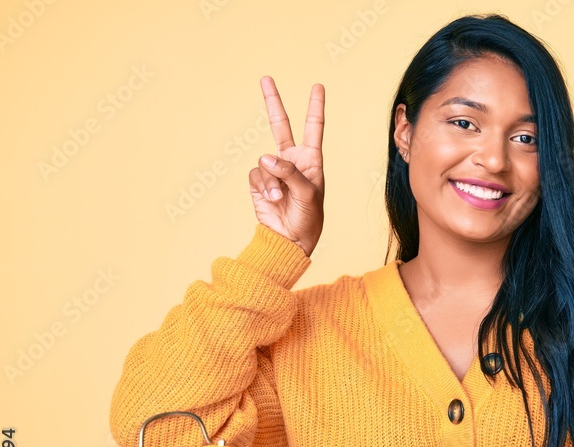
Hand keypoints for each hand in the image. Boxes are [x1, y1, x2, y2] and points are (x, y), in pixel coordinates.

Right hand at [248, 76, 324, 256]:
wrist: (290, 240)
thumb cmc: (308, 218)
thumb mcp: (308, 194)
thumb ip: (290, 172)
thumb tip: (266, 157)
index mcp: (311, 160)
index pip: (313, 128)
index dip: (315, 107)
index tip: (317, 86)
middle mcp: (292, 161)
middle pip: (280, 125)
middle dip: (273, 102)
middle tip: (266, 78)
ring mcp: (274, 171)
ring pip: (265, 161)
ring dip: (272, 181)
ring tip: (281, 198)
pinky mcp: (259, 183)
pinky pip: (256, 175)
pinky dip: (264, 187)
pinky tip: (272, 200)